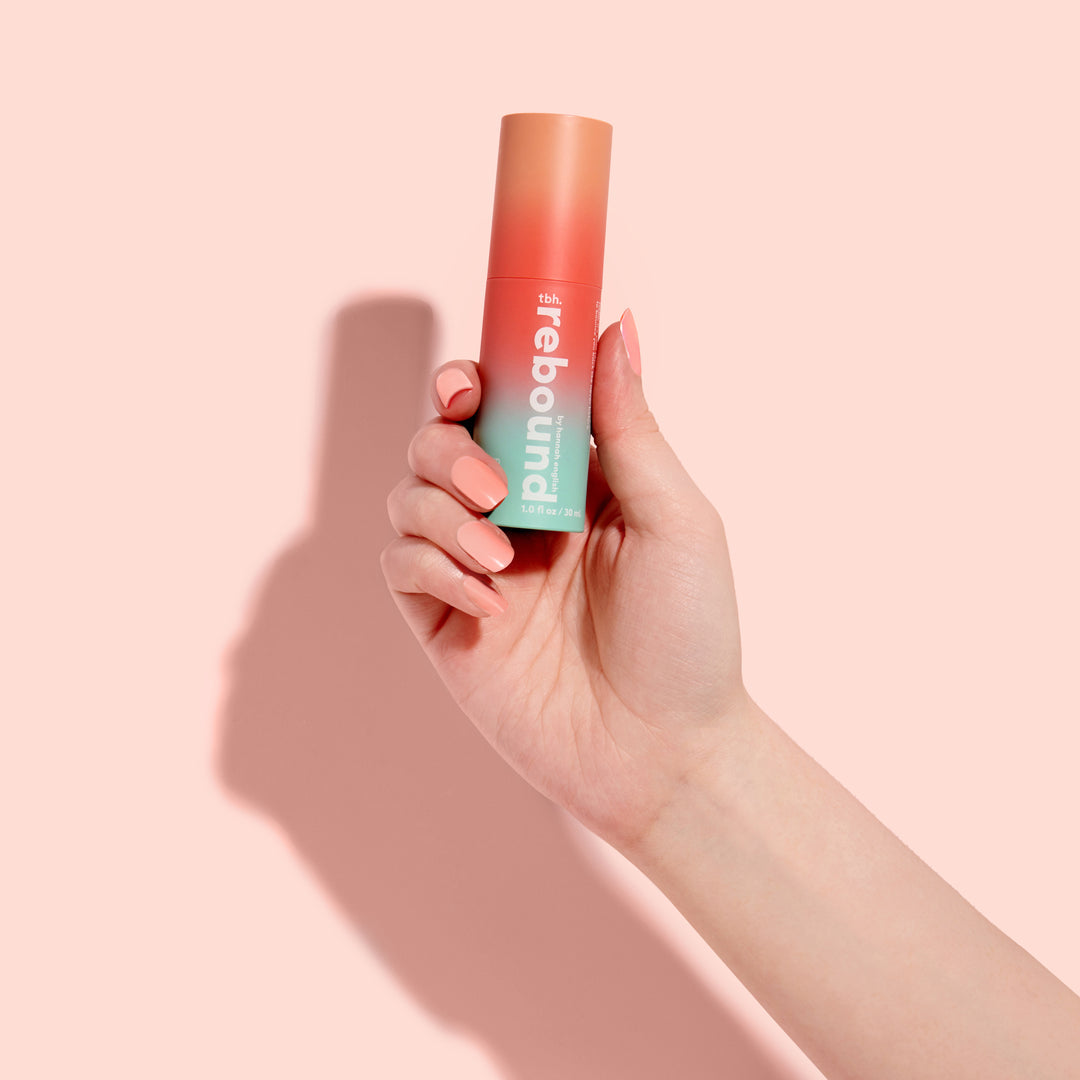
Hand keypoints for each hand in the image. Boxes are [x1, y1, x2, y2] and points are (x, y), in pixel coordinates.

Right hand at [381, 311, 746, 849]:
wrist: (663, 753)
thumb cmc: (688, 635)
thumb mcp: (674, 518)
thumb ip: (631, 425)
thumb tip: (619, 325)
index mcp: (571, 483)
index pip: (501, 409)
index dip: (472, 382)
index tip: (468, 383)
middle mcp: (517, 519)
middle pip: (439, 444)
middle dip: (448, 449)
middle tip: (492, 486)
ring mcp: (476, 571)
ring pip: (407, 499)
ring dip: (439, 510)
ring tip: (498, 553)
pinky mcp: (444, 624)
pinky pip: (400, 567)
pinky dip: (430, 567)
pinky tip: (488, 603)